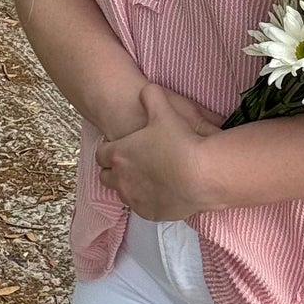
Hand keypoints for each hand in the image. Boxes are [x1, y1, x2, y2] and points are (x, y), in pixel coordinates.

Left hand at [96, 82, 224, 220]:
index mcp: (119, 154)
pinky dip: (148, 199)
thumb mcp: (165, 110)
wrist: (202, 175)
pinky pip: (142, 207)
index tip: (123, 145)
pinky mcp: (150, 213)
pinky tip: (161, 190)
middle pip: (106, 176)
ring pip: (123, 193)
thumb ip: (152, 96)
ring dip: (130, 185)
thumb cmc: (181, 142)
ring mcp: (135, 199)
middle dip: (115, 169)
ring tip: (149, 176)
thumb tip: (146, 89)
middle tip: (133, 162)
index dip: (111, 149)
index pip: (101, 154)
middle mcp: (121, 179)